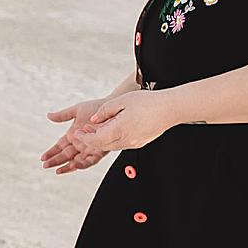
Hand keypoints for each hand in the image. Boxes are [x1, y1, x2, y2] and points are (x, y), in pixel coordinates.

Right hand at [39, 96, 112, 173]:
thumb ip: (62, 115)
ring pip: (76, 161)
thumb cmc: (96, 107)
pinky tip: (74, 165)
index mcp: (73, 135)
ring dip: (67, 166)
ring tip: (58, 170)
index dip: (51, 152)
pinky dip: (82, 164)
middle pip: (65, 155)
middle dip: (55, 161)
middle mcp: (81, 143)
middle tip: (45, 166)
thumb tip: (48, 116)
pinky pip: (90, 160)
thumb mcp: (76, 110)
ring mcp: (90, 148)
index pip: (59, 147)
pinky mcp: (100, 150)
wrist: (112, 108)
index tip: (43, 158)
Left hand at [50, 88, 175, 173]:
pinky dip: (112, 139)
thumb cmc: (149, 102)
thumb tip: (93, 120)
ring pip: (111, 146)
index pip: (95, 140)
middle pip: (102, 145)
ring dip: (100, 140)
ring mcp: (134, 143)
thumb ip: (104, 112)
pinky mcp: (140, 142)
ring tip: (95, 129)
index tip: (76, 134)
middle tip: (82, 132)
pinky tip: (111, 129)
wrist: (171, 108)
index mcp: (119, 130)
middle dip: (90, 140)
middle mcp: (126, 140)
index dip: (83, 138)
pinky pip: (121, 143)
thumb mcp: (121, 101)